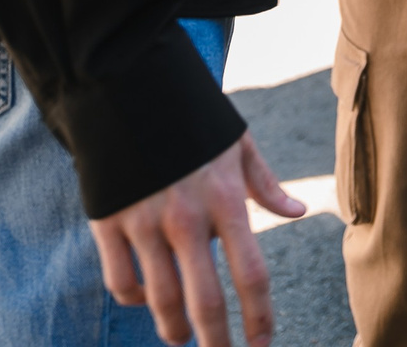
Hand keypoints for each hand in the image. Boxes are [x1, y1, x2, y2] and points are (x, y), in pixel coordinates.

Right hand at [90, 133, 301, 346]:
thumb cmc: (193, 118)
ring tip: (182, 340)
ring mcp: (144, 222)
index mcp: (224, 200)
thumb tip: (298, 213)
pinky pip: (121, 281)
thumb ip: (265, 186)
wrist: (127, 86)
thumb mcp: (237, 144)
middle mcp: (186, 218)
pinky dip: (134, 299)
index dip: (259, 318)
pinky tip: (147, 301)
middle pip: (205, 302)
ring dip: (174, 330)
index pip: (251, 274)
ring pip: (160, 301)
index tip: (262, 343)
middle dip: (216, 342)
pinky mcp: (107, 222)